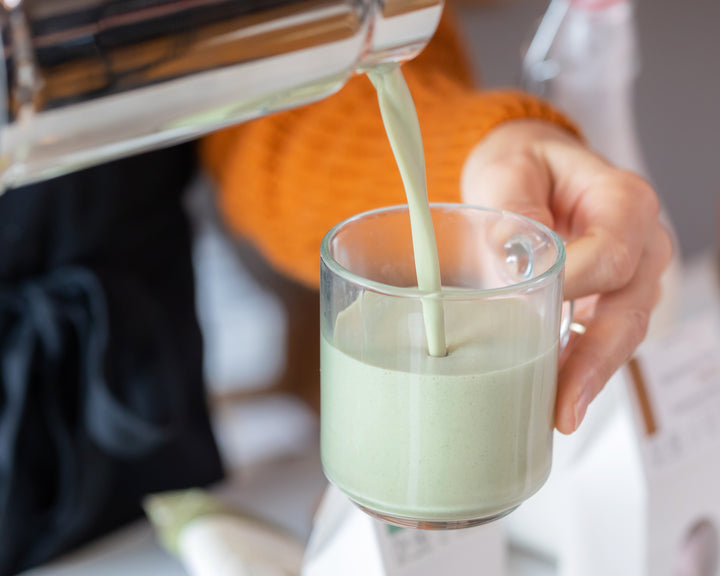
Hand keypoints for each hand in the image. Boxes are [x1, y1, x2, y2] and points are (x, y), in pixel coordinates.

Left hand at [461, 119, 672, 433]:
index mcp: (624, 202)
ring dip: (590, 375)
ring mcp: (630, 277)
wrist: (528, 171)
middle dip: (594, 361)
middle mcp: (641, 243)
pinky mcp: (609, 300)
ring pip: (622, 334)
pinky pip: (603, 338)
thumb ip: (511, 210)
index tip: (531, 304)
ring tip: (558, 414)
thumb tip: (511, 264)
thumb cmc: (523, 167)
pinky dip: (581, 368)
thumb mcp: (508, 172)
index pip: (611, 255)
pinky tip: (555, 395)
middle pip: (629, 310)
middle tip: (563, 406)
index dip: (575, 286)